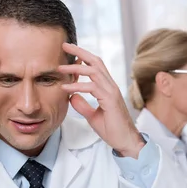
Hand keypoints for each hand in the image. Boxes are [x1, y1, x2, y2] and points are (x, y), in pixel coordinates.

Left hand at [58, 43, 144, 158]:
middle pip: (95, 61)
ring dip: (75, 68)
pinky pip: (92, 88)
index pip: (96, 66)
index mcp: (108, 88)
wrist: (126, 142)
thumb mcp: (93, 116)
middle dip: (79, 52)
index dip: (83, 56)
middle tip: (64, 45)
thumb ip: (83, 105)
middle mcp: (111, 86)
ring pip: (93, 71)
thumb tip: (72, 96)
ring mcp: (112, 92)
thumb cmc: (113, 130)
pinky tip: (66, 88)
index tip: (69, 52)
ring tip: (60, 69)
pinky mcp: (110, 100)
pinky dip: (77, 86)